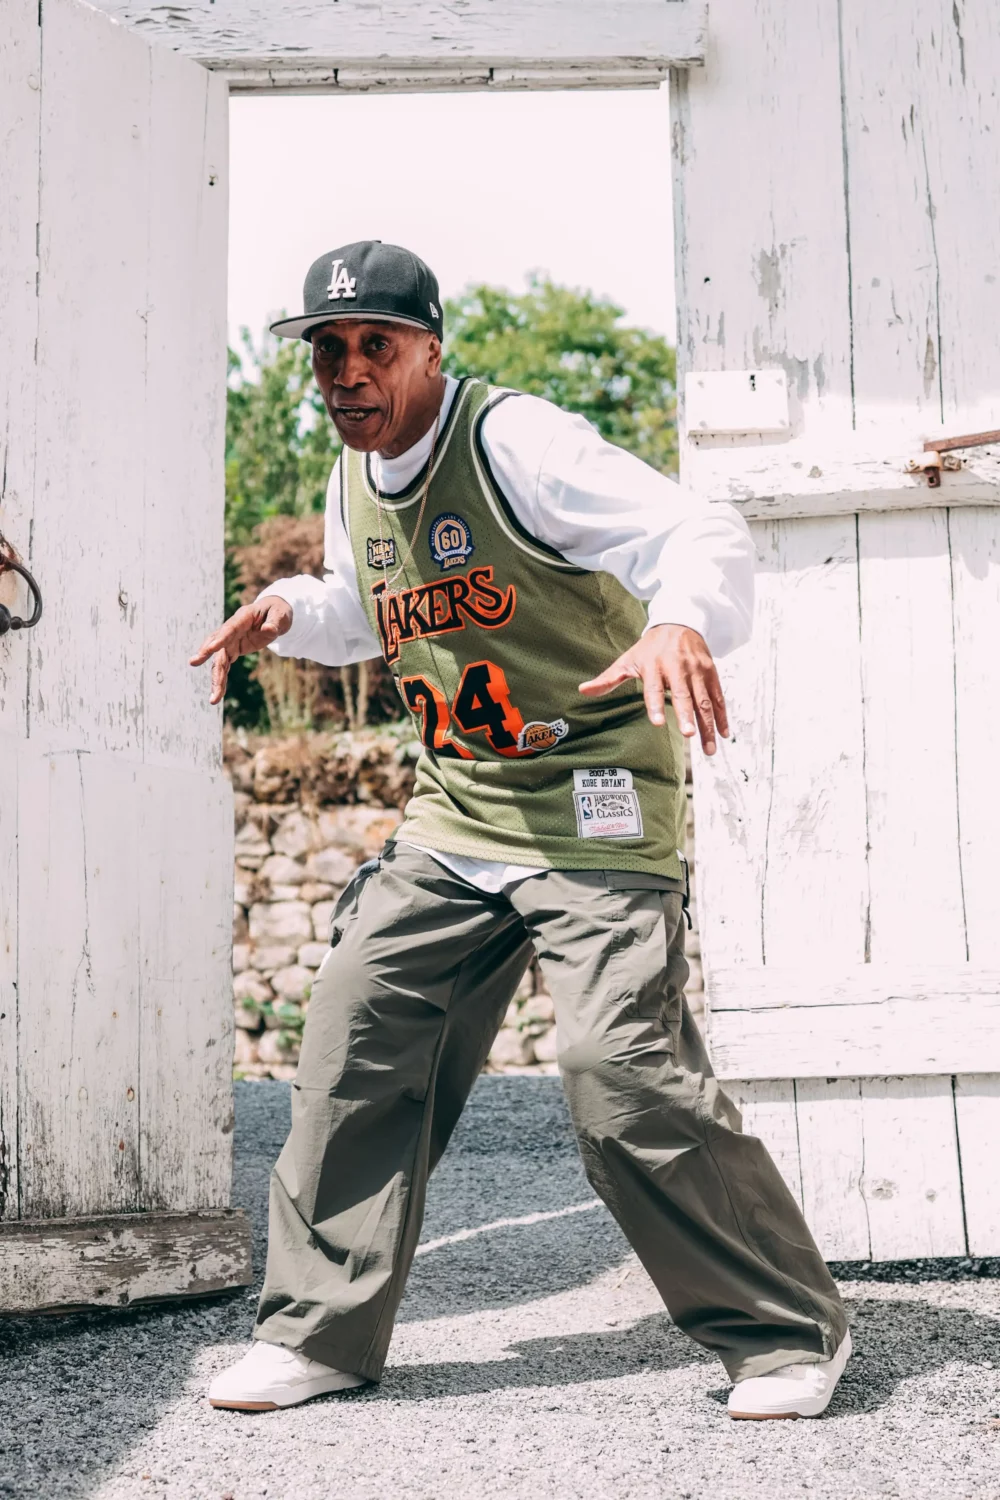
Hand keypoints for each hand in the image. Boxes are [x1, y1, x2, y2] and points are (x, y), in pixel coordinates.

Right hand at [189, 595, 293, 705]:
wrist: (273, 614)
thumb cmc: (277, 612)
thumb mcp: (281, 615)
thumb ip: (275, 623)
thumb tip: (269, 630)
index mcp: (243, 617)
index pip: (229, 628)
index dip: (220, 638)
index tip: (209, 648)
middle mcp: (232, 629)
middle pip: (218, 644)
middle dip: (207, 654)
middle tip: (193, 662)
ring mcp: (231, 641)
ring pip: (219, 660)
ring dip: (216, 677)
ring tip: (213, 698)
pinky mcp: (233, 650)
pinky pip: (224, 666)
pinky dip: (221, 679)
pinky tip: (217, 695)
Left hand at [578, 623, 728, 755]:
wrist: (679, 621)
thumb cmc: (650, 647)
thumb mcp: (628, 659)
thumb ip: (608, 679)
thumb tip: (582, 690)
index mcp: (654, 666)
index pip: (654, 688)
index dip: (656, 705)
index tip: (659, 722)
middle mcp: (677, 668)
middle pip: (683, 695)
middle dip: (687, 715)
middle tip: (689, 734)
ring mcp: (697, 670)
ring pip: (704, 700)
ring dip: (708, 724)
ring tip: (708, 749)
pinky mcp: (711, 672)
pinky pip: (718, 697)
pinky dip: (722, 716)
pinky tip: (723, 734)